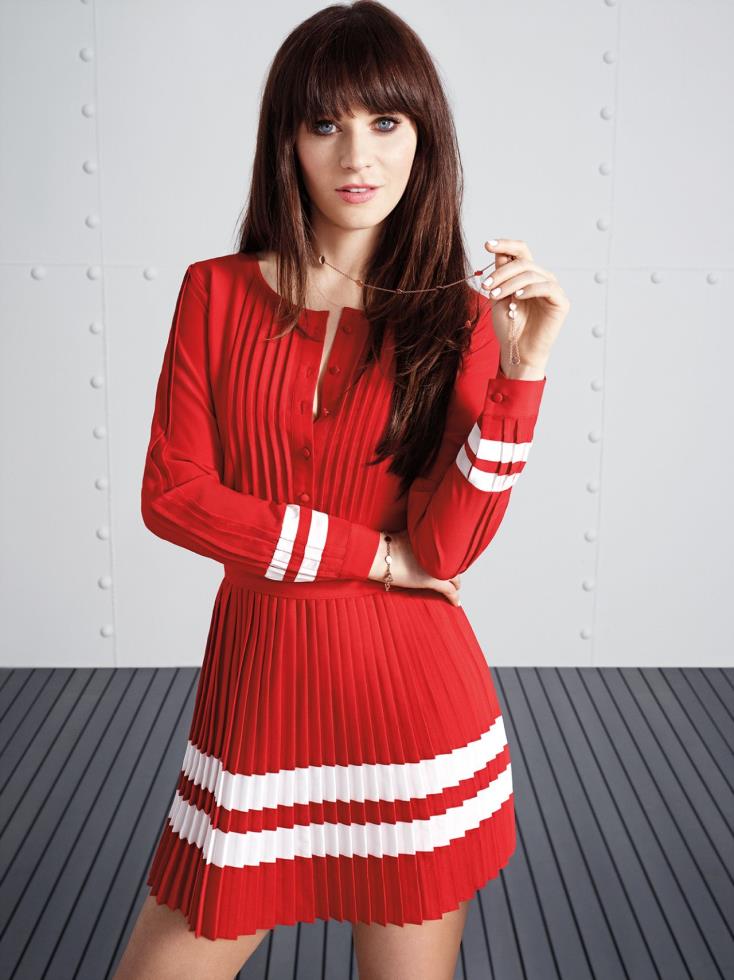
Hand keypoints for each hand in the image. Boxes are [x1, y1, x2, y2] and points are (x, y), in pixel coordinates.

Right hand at [369, 530, 462, 606]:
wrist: (380, 555)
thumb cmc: (387, 546)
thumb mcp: (406, 536)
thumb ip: (416, 537)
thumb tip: (415, 539)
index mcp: (433, 541)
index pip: (448, 551)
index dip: (450, 559)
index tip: (450, 563)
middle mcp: (439, 553)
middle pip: (453, 563)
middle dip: (453, 571)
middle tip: (452, 577)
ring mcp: (437, 567)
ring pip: (454, 578)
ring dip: (455, 583)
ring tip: (455, 588)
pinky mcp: (434, 581)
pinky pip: (450, 591)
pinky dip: (454, 597)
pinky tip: (455, 602)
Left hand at [480, 238, 569, 372]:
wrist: (517, 351)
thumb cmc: (508, 326)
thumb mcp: (498, 297)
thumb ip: (500, 275)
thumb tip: (498, 251)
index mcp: (527, 275)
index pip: (520, 251)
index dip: (505, 244)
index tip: (487, 244)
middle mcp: (542, 278)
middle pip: (522, 261)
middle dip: (501, 272)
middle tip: (486, 286)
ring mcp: (553, 289)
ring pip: (531, 273)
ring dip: (509, 283)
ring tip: (494, 296)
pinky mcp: (561, 302)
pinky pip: (546, 287)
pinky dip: (530, 289)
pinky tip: (516, 297)